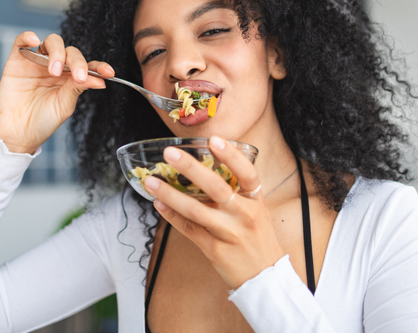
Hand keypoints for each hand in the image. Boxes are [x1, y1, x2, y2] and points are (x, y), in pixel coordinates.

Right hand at [0, 32, 113, 153]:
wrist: (17, 133)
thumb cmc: (42, 121)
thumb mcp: (64, 106)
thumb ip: (78, 88)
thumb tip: (100, 79)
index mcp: (70, 78)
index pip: (88, 65)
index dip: (99, 66)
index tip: (109, 72)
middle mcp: (56, 67)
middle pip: (71, 52)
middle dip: (78, 62)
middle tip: (78, 77)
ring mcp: (37, 62)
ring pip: (52, 42)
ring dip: (57, 52)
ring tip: (54, 71)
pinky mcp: (17, 61)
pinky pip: (22, 41)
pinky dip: (28, 37)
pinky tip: (34, 41)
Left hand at [143, 136, 285, 288]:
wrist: (265, 278)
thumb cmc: (257, 238)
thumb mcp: (256, 211)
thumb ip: (237, 192)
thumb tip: (204, 168)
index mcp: (257, 201)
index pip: (247, 173)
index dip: (231, 156)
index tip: (213, 139)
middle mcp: (244, 215)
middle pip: (216, 188)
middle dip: (191, 168)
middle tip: (170, 153)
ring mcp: (229, 233)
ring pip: (196, 210)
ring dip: (171, 194)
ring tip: (152, 181)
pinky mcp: (214, 250)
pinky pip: (189, 229)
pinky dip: (172, 216)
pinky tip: (158, 204)